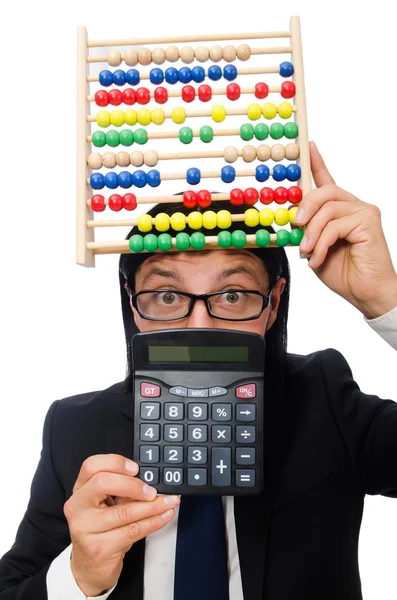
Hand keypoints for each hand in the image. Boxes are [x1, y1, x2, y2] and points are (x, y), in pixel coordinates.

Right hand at [63, 454, 179, 596]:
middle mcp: (77, 506)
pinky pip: (133, 530)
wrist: (89, 567)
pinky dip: (154, 522)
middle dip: (133, 485)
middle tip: (153, 490)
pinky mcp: (99, 547)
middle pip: (103, 483)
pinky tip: (165, 516)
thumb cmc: (101, 530)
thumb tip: (150, 480)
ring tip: (170, 501)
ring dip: (153, 506)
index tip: (136, 468)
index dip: (115, 462)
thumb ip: (120, 489)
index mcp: (79, 490)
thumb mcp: (106, 505)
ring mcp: (85, 528)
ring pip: (124, 511)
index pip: (91, 466)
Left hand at [294, 141, 396, 318]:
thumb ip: (305, 230)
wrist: (365, 292)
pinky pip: (335, 225)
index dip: (316, 163)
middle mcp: (354, 206)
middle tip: (296, 225)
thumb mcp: (314, 248)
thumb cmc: (343, 273)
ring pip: (327, 209)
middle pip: (324, 191)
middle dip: (304, 207)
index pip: (327, 180)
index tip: (307, 146)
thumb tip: (291, 217)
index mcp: (340, 210)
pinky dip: (322, 243)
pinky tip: (317, 259)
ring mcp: (363, 211)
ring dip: (311, 233)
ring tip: (306, 252)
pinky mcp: (369, 221)